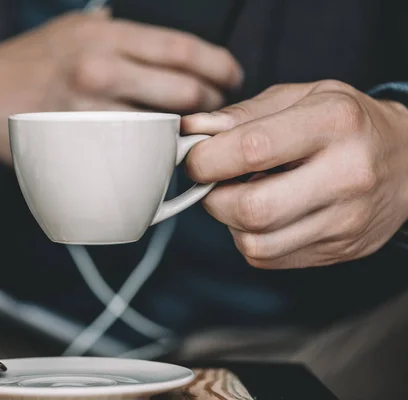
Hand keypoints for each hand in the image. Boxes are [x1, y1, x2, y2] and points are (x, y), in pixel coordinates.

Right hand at [0, 10, 242, 163]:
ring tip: (189, 131)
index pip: (182, 50)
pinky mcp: (81, 147)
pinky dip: (155, 157)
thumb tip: (170, 51)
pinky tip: (158, 152)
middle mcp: (101, 71)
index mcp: (106, 37)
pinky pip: (134, 158)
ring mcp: (91, 113)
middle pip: (184, 92)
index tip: (231, 76)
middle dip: (212, 104)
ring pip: (164, 130)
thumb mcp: (77, 27)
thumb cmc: (34, 60)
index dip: (219, 65)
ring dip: (187, 134)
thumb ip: (122, 34)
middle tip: (214, 109)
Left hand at [183, 80, 407, 268]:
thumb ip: (243, 114)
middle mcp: (347, 175)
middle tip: (212, 181)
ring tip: (242, 195)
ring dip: (229, 222)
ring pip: (255, 242)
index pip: (252, 149)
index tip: (194, 158)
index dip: (206, 158)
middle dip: (212, 197)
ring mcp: (346, 220)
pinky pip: (268, 258)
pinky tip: (264, 215)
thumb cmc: (347, 123)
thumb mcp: (302, 96)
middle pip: (251, 208)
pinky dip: (250, 239)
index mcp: (334, 123)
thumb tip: (192, 131)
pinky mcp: (339, 250)